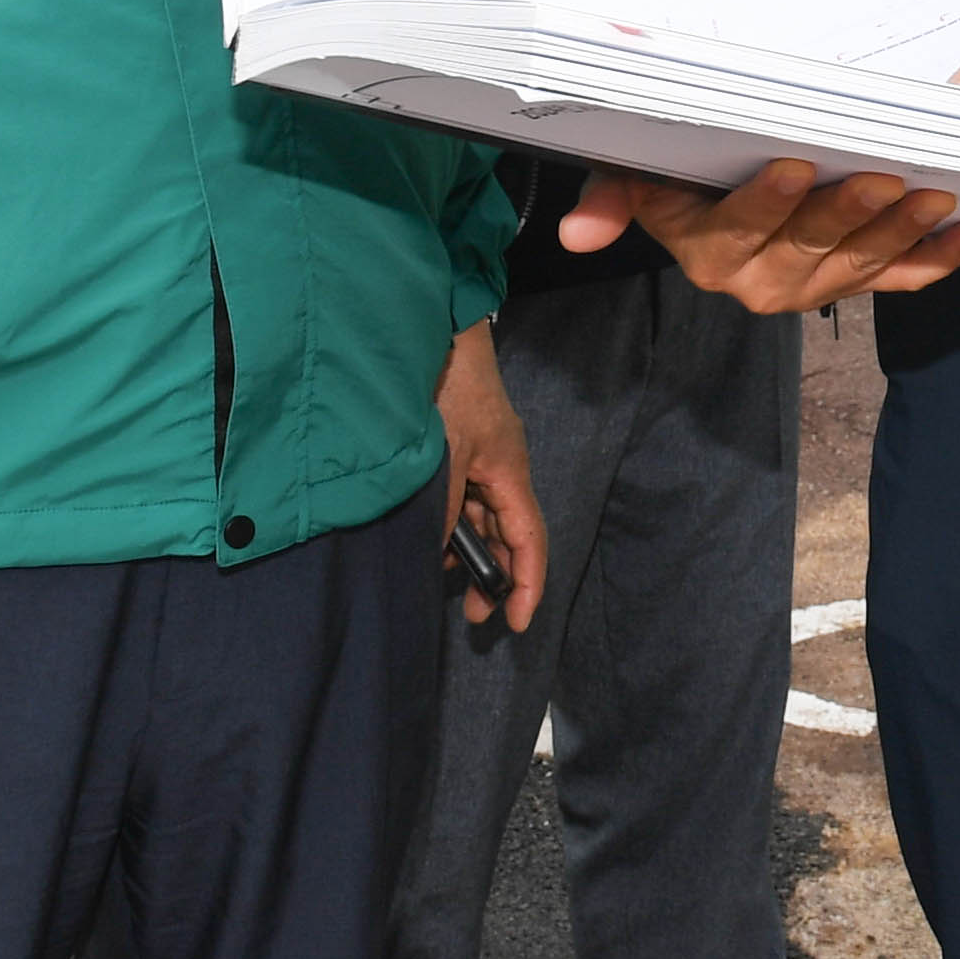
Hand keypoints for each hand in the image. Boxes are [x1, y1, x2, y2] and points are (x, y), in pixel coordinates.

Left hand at [435, 317, 545, 631]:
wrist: (435, 336)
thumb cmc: (448, 388)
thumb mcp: (443, 454)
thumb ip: (442, 507)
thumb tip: (438, 553)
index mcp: (509, 473)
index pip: (529, 540)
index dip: (526, 584)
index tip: (516, 622)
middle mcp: (502, 470)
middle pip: (509, 535)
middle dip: (495, 575)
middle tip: (471, 611)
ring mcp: (482, 460)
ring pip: (484, 519)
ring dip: (468, 549)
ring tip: (440, 573)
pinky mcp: (462, 452)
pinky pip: (464, 500)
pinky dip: (451, 523)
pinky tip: (430, 537)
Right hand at [555, 159, 959, 312]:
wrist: (709, 191)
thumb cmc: (675, 169)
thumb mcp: (631, 173)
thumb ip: (612, 196)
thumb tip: (579, 234)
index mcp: (707, 250)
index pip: (737, 230)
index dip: (767, 204)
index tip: (797, 166)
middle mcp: (758, 280)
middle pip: (807, 249)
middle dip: (849, 215)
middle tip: (885, 176)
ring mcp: (811, 285)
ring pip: (858, 265)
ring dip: (900, 234)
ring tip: (936, 196)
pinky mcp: (853, 282)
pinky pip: (899, 279)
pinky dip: (938, 259)